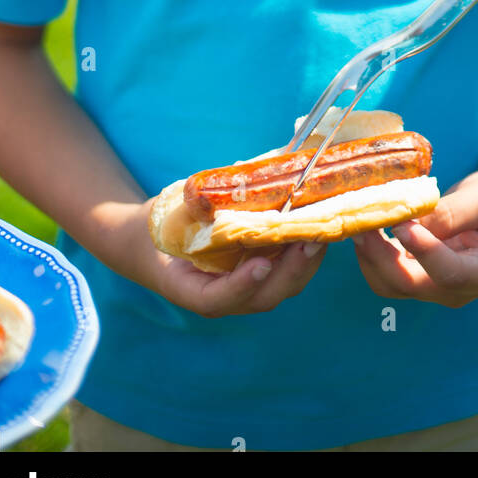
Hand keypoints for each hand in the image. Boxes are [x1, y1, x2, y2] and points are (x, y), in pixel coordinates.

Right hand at [115, 200, 327, 316]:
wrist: (153, 245)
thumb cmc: (159, 227)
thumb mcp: (169, 214)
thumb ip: (195, 204)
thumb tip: (229, 178)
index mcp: (190, 288)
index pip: (217, 299)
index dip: (241, 286)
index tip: (260, 265)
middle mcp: (222, 296)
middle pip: (262, 297)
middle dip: (291, 270)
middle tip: (311, 241)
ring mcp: (244, 290)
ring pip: (281, 286)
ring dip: (305, 261)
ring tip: (324, 231)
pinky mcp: (259, 276)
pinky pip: (285, 271)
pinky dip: (303, 253)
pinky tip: (319, 227)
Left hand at [352, 168, 477, 306]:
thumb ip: (449, 214)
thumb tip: (407, 222)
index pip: (448, 273)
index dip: (422, 251)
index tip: (401, 224)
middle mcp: (458, 289)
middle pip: (410, 285)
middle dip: (380, 255)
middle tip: (361, 221)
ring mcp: (435, 284)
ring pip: (391, 283)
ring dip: (370, 255)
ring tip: (358, 219)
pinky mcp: (419, 272)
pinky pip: (388, 271)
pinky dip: (372, 251)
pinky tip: (365, 224)